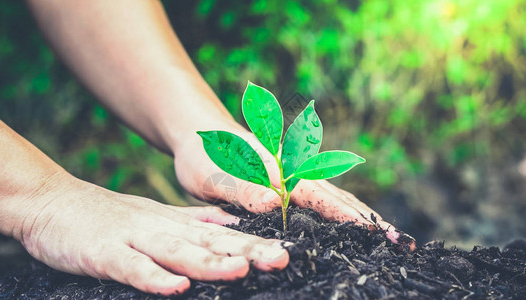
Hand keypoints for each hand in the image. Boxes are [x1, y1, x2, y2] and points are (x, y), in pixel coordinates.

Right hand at [16, 173, 288, 295]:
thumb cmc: (111, 215)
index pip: (222, 235)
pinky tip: (176, 287)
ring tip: (240, 270)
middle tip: (281, 259)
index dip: (254, 243)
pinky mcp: (105, 253)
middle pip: (209, 242)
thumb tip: (230, 225)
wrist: (54, 201)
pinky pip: (132, 267)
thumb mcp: (158, 215)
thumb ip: (194, 222)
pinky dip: (154, 277)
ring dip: (209, 262)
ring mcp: (133, 238)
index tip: (287, 252)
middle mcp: (161, 228)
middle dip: (246, 252)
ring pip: (177, 251)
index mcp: (175, 223)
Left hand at [174, 124, 413, 246]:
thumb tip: (272, 203)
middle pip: (339, 198)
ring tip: (389, 237)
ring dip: (362, 218)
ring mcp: (294, 178)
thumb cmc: (204, 156)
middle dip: (369, 220)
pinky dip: (342, 213)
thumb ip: (242, 188)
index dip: (350, 217)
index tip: (379, 233)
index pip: (321, 197)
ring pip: (335, 199)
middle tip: (402, 243)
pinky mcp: (289, 185)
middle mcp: (294, 173)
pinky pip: (320, 201)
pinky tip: (351, 227)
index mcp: (281, 172)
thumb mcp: (215, 175)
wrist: (199, 135)